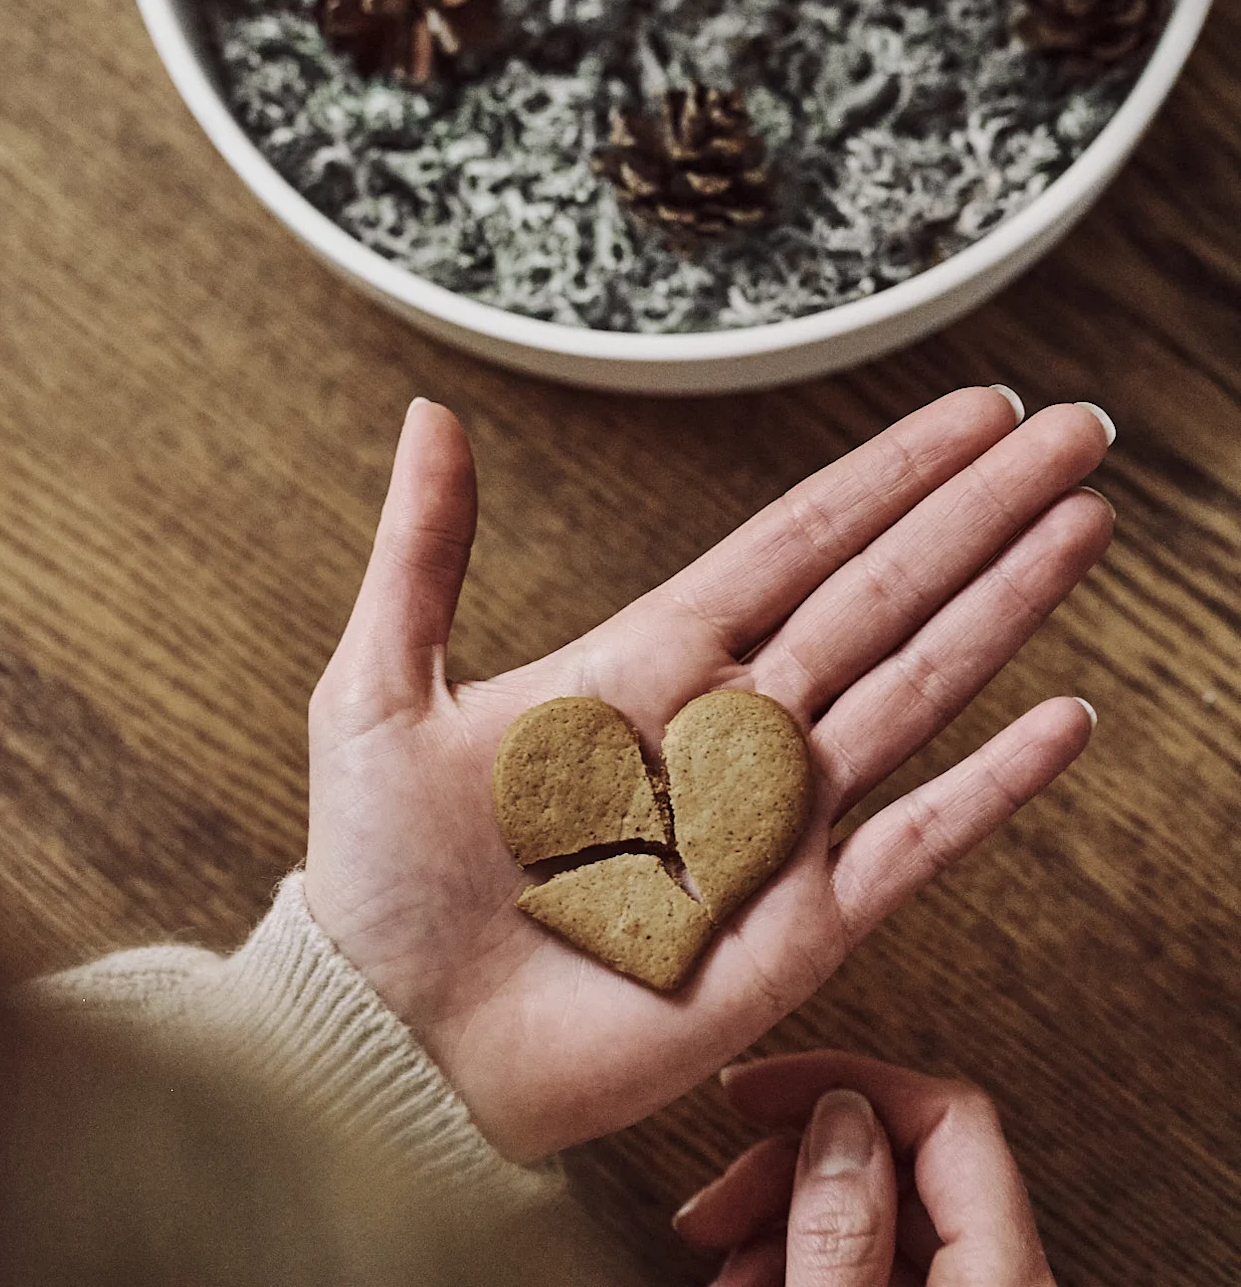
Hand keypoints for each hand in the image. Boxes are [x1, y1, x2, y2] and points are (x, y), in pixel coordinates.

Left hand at [305, 389, 1111, 1160]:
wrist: (388, 1050)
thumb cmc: (377, 880)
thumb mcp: (378, 690)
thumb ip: (424, 552)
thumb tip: (431, 414)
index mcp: (648, 662)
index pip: (801, 537)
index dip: (893, 470)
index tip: (977, 410)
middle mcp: (731, 729)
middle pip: (885, 591)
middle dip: (983, 509)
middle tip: (1075, 430)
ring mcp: (774, 826)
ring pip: (916, 688)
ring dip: (1005, 607)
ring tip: (1083, 526)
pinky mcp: (797, 931)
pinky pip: (914, 841)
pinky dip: (991, 783)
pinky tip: (1061, 718)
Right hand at [673, 1050, 1055, 1285]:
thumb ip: (842, 1237)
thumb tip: (841, 1117)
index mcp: (1002, 1280)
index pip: (952, 1115)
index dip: (844, 1083)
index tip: (756, 1092)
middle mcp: (998, 1285)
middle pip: (904, 1163)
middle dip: (793, 1165)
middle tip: (718, 1201)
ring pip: (879, 1216)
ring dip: (785, 1217)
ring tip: (721, 1257)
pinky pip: (874, 1270)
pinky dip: (804, 1261)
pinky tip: (751, 1281)